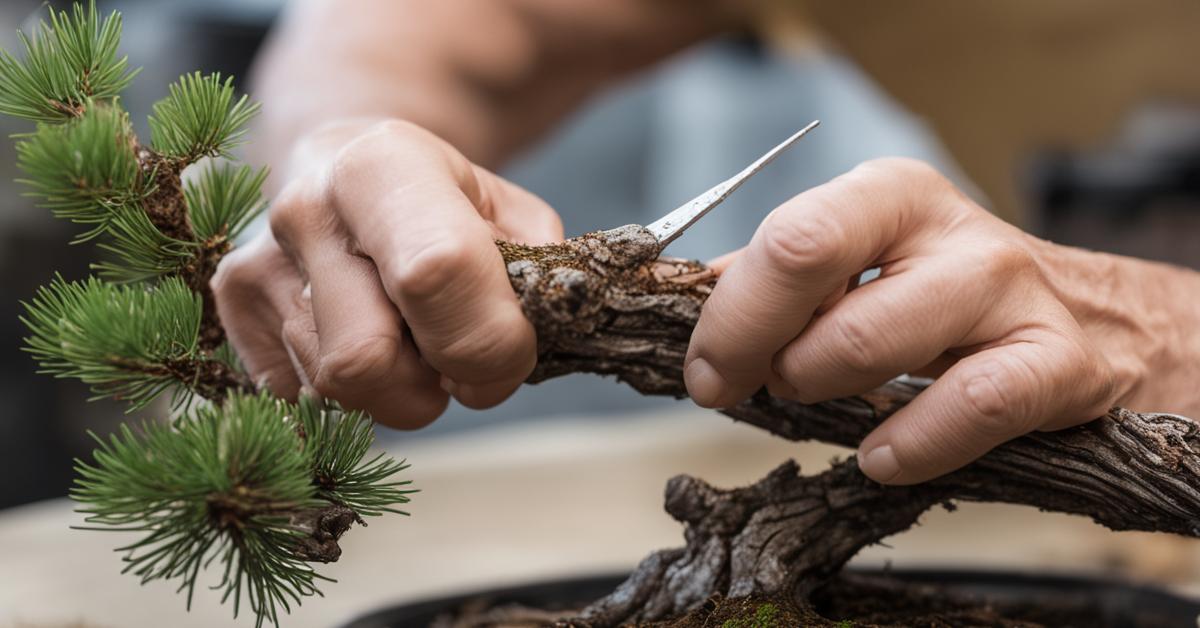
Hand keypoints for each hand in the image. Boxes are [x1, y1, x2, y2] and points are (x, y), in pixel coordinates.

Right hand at [212, 120, 562, 427]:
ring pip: (339, 391)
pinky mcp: (232, 313)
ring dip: (400, 389)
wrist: (346, 162)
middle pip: (367, 361)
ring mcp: (257, 263)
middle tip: (461, 356)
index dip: (489, 339)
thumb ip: (532, 280)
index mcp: (384, 168)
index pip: (438, 276)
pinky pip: (306, 399)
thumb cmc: (447, 200)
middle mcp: (305, 210)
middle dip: (434, 384)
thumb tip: (507, 348)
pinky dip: (357, 390)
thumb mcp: (513, 214)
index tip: (511, 348)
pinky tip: (367, 335)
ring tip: (412, 335)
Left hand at [685, 158, 1199, 484]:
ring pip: (870, 342)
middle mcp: (947, 227)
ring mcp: (1008, 291)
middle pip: (807, 267)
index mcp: (886, 194)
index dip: (729, 315)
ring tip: (824, 400)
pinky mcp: (1057, 363)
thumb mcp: (865, 265)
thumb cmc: (947, 297)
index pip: (784, 237)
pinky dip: (908, 445)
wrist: (1093, 322)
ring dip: (820, 387)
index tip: (707, 371)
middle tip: (762, 381)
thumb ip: (780, 281)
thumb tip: (690, 294)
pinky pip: (966, 407)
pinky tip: (880, 456)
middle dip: (757, 346)